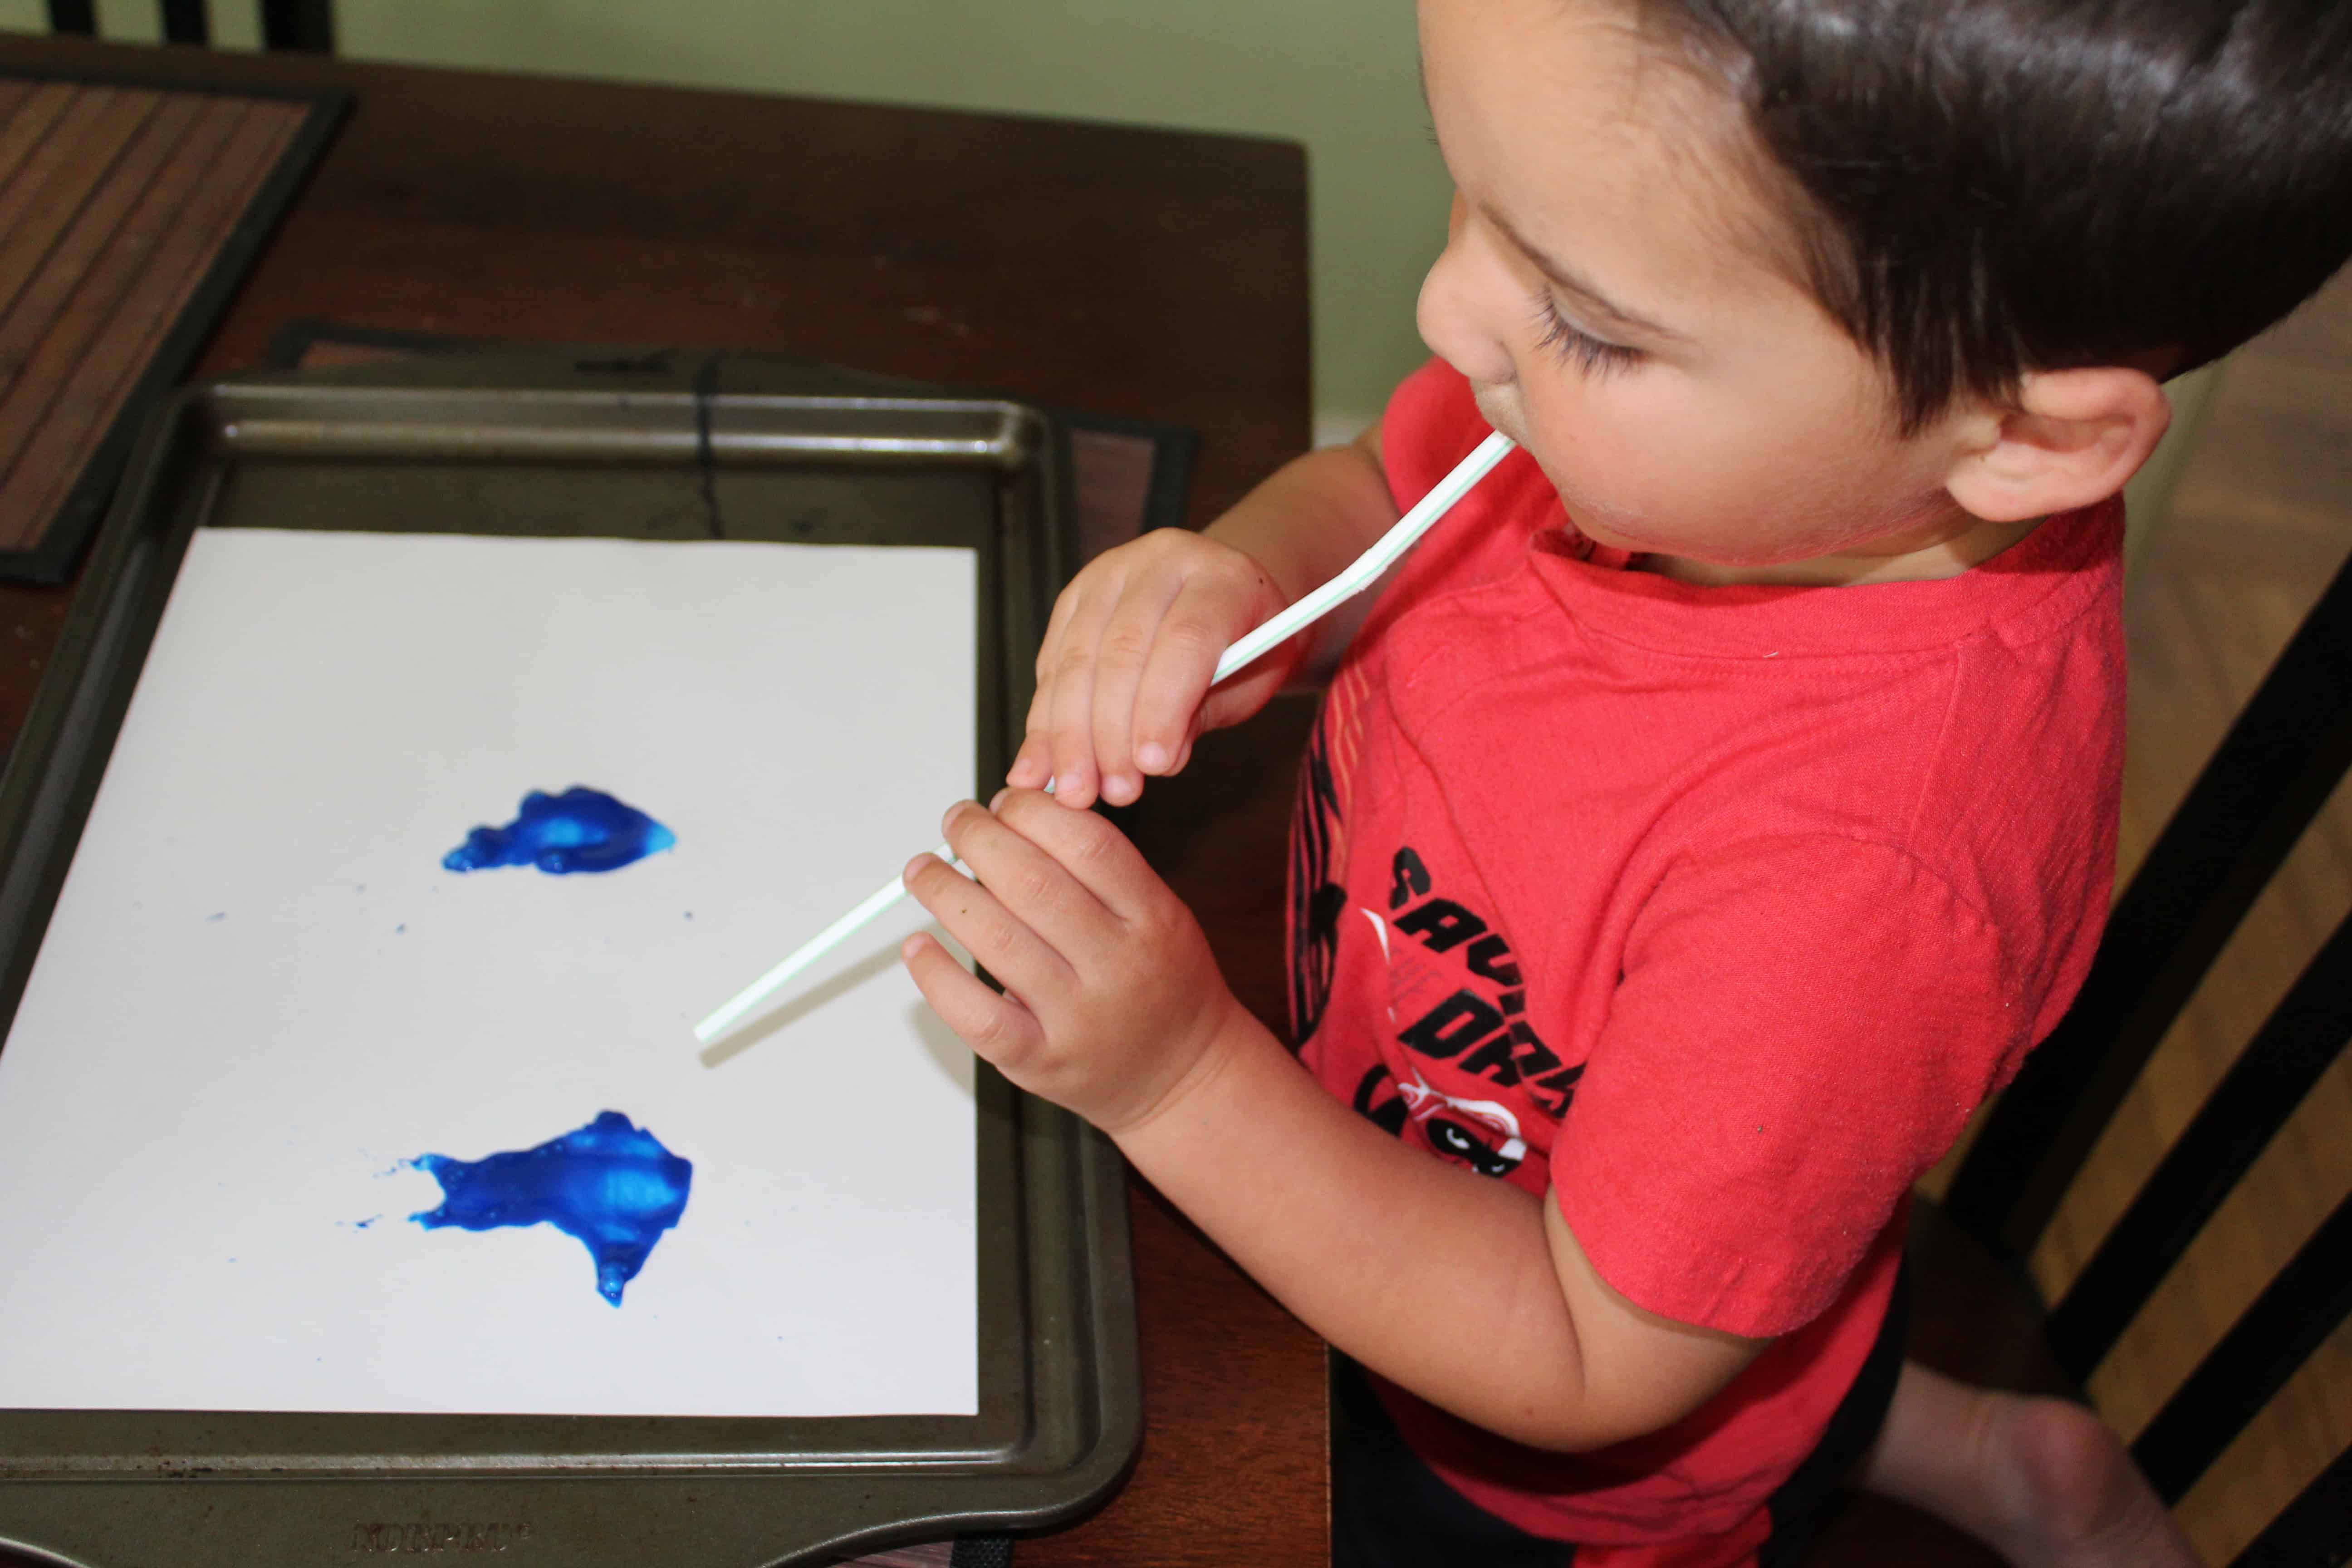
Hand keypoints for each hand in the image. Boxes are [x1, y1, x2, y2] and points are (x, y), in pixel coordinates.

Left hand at [898, 788, 1243, 1134]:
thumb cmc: (1161, 985)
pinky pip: (976, 1014)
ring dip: (945, 893)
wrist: (1180, 1075)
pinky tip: (919, 945)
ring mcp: (1077, 1018)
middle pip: (1032, 883)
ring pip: (996, 940)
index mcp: (1152, 920)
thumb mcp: (1160, 914)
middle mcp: (1117, 967)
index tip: (1004, 802)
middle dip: (979, 839)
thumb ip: (1100, 869)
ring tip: (924, 872)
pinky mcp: (1040, 1060)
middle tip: (957, 824)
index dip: (1032, 810)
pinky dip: (936, 975)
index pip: (1088, 843)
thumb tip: (1014, 816)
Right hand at [1008, 528, 1299, 808]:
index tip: (1152, 766)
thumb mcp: (1249, 680)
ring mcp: (1108, 575)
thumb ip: (1202, 714)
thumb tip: (1155, 762)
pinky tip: (1040, 765)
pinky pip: (1051, 663)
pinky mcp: (1073, 598)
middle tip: (1107, 791)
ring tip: (1072, 790)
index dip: (1162, 708)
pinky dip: (1044, 719)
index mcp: (1220, 577)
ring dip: (1068, 734)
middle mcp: (1158, 564)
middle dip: (1108, 732)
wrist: (1226, 597)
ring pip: (1075, 659)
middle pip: (1120, 652)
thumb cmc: (1246, 643)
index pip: (1184, 641)